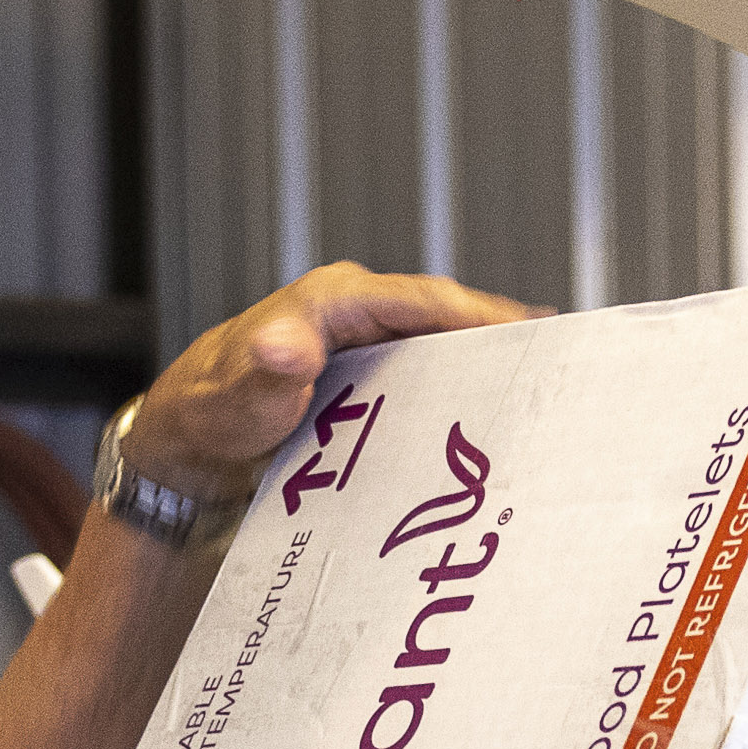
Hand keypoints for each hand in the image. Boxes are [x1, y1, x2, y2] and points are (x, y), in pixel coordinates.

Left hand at [126, 264, 535, 495]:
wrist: (185, 448)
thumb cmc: (203, 414)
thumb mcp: (233, 398)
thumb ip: (262, 374)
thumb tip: (286, 345)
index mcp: (333, 301)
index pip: (424, 300)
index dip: (482, 316)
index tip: (536, 335)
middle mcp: (356, 313)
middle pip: (446, 320)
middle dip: (503, 340)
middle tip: (563, 370)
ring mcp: (365, 345)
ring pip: (440, 350)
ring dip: (486, 371)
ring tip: (545, 398)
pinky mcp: (368, 378)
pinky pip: (426, 378)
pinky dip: (458, 395)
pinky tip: (491, 424)